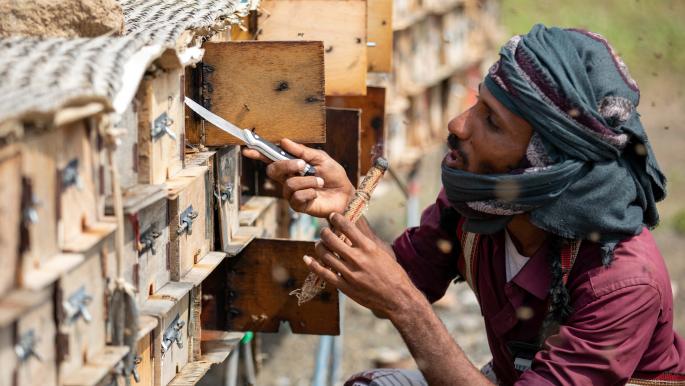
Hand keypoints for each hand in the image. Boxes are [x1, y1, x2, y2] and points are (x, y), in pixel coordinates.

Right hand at [242, 138, 354, 217]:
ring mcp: (291, 193)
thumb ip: (302, 151)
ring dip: (308, 180)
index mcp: (291, 166)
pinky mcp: (298, 205)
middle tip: (303, 165)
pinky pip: (297, 197)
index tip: (248, 149)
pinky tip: (317, 193)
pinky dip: (310, 192)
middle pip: (273, 170)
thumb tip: (283, 141)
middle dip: (287, 165)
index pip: (271, 159)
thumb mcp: (320, 158)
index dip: (258, 154)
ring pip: (289, 184)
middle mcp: (287, 179)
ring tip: (320, 181)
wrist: (345, 193)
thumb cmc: (333, 175)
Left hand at [305, 213, 421, 316]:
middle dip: (324, 232)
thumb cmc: (393, 273)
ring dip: (319, 246)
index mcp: (369, 248)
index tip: (332, 216)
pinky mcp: (345, 287)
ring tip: (320, 244)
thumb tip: (352, 227)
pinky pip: (324, 273)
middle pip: (331, 239)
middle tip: (324, 231)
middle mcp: (358, 259)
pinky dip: (313, 265)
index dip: (336, 218)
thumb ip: (365, 241)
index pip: (347, 226)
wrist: (397, 298)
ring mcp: (350, 274)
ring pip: (325, 254)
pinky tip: (307, 258)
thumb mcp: (382, 252)